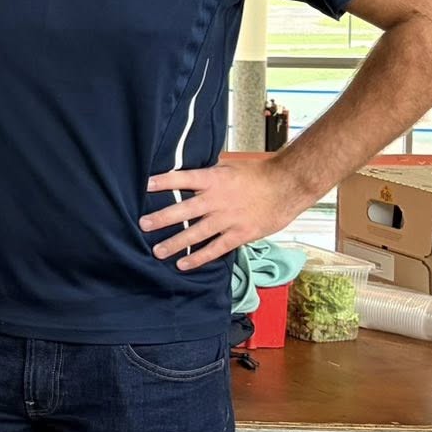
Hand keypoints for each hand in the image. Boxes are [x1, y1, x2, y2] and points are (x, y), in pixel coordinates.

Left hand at [140, 158, 314, 271]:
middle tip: (142, 225)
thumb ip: (207, 172)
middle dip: (162, 218)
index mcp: (214, 179)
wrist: (288, 185)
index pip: (184, 178)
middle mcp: (218, 199)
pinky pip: (216, 248)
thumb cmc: (258, 174)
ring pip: (197, 232)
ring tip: (157, 251)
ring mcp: (229, 218)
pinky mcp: (240, 234)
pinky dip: (199, 257)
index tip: (144, 185)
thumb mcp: (229, 166)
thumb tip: (185, 169)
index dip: (164, 181)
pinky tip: (183, 264)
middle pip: (185, 209)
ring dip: (176, 242)